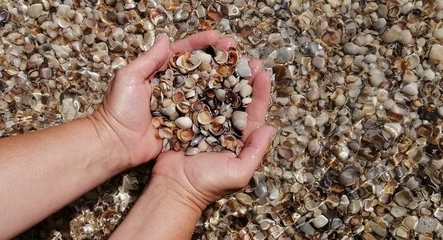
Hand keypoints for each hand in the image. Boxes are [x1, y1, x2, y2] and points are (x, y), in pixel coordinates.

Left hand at [88, 31, 237, 167]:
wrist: (115, 143)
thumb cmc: (118, 109)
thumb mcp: (129, 78)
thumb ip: (148, 60)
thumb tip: (164, 38)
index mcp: (159, 74)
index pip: (183, 54)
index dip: (200, 44)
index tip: (218, 37)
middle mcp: (172, 88)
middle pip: (199, 70)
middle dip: (218, 59)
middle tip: (235, 50)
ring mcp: (180, 107)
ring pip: (205, 90)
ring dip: (222, 80)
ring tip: (241, 71)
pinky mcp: (183, 125)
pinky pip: (203, 114)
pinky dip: (218, 107)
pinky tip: (235, 100)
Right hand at [150, 59, 274, 210]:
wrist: (174, 188)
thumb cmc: (208, 185)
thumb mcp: (239, 172)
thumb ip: (256, 151)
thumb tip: (271, 128)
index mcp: (239, 139)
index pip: (253, 112)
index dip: (260, 93)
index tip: (263, 74)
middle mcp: (224, 128)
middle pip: (236, 98)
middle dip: (243, 78)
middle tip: (247, 59)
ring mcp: (204, 123)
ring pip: (216, 95)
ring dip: (223, 77)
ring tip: (227, 58)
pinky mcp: (186, 120)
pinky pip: (195, 99)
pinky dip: (199, 84)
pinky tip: (203, 69)